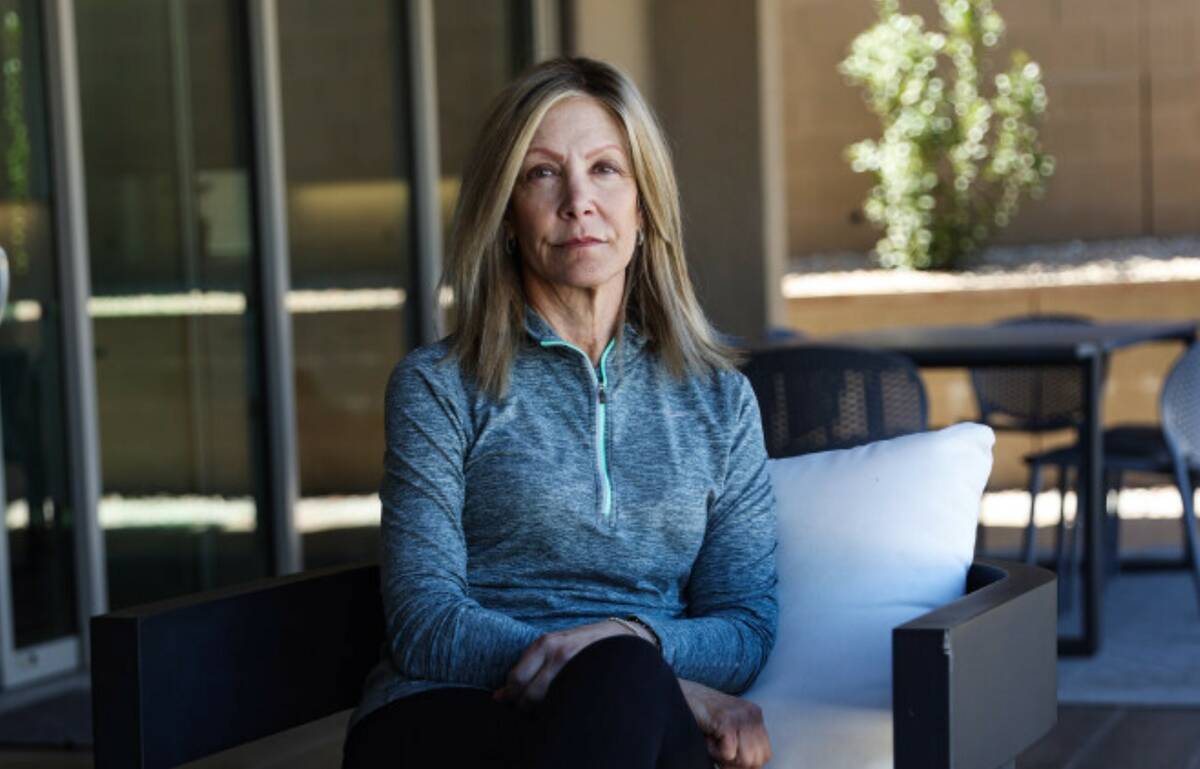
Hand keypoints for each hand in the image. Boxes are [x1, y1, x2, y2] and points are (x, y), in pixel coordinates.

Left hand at [494, 620, 647, 706]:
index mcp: (544, 643)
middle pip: (528, 694)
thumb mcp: (552, 645)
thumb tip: (498, 697)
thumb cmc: (579, 644)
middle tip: (526, 710)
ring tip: (543, 708)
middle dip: (522, 708)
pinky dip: (556, 709)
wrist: (619, 638)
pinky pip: (563, 703)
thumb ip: (526, 667)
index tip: (511, 702)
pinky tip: (559, 706)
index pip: (516, 680)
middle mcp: (558, 653)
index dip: (510, 696)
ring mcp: (574, 667)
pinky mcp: (587, 678)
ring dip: (539, 711)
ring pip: (545, 702)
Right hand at [678, 678, 771, 768]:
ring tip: (713, 742)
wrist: (680, 693)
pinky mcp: (727, 721)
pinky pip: (728, 754)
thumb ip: (742, 742)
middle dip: (736, 763)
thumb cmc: (701, 714)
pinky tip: (707, 737)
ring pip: (745, 759)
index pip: (764, 754)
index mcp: (755, 716)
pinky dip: (714, 753)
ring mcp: (741, 716)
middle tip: (718, 749)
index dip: (747, 763)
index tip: (729, 757)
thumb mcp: (729, 726)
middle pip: (757, 760)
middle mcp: (752, 714)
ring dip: (725, 758)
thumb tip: (748, 767)